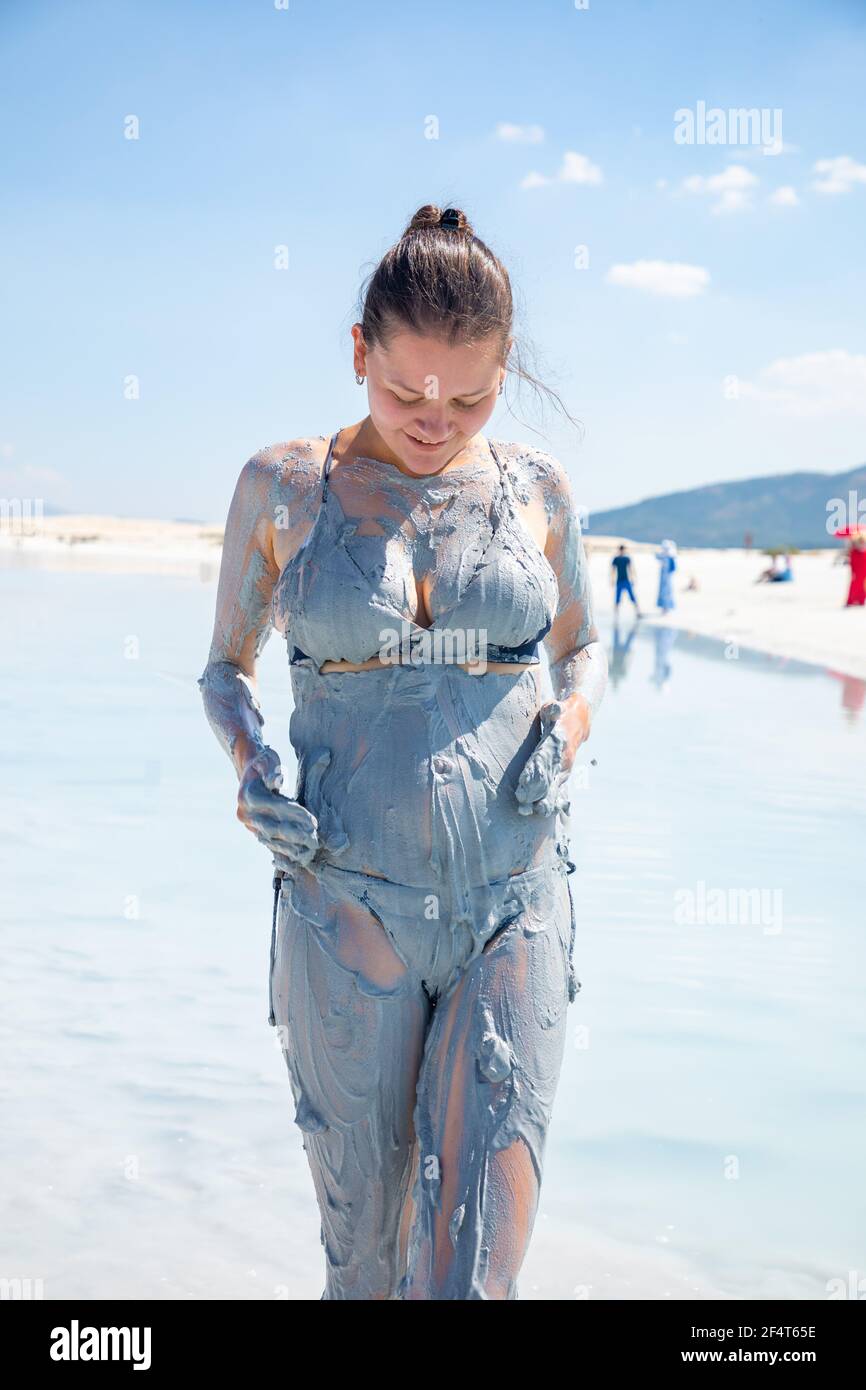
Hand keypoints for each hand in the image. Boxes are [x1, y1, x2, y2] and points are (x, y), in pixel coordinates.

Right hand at [237, 746, 318, 870]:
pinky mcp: (254, 831)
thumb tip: (277, 780)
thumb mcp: (268, 760)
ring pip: (271, 839)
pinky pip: (270, 843)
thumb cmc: (264, 764)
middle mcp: (245, 812)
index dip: (295, 814)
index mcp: (248, 794)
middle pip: (272, 827)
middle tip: (315, 839)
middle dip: (296, 834)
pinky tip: (300, 855)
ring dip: (292, 845)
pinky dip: (285, 850)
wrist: (250, 772)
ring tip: (311, 847)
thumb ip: (272, 770)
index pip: (275, 806)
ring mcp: (248, 824)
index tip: (313, 820)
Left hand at [515, 696, 590, 817]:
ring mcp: (564, 769)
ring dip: (544, 801)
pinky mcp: (562, 775)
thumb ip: (553, 709)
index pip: (545, 759)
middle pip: (549, 778)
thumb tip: (554, 706)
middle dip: (536, 792)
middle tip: (523, 803)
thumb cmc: (562, 713)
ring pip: (555, 789)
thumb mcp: (557, 707)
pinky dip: (555, 802)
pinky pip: (559, 790)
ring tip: (532, 812)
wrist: (580, 720)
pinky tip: (548, 814)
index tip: (523, 781)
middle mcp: (563, 760)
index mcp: (560, 745)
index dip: (534, 771)